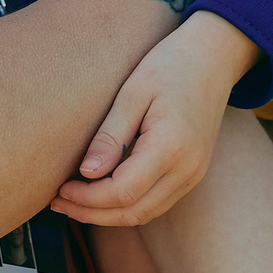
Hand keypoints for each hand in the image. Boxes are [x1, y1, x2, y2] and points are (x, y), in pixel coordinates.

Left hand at [54, 13, 256, 226]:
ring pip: (145, 213)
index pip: (122, 192)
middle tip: (58, 201)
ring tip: (74, 202)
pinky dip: (128, 205)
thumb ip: (111, 136)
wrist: (214, 57)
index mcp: (171, 147)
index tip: (59, 188)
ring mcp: (194, 174)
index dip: (87, 198)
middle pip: (133, 212)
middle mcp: (187, 169)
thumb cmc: (170, 66)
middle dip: (91, 213)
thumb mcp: (133, 93)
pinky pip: (156, 202)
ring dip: (108, 214)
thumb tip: (87, 173)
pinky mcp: (193, 173)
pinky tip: (103, 193)